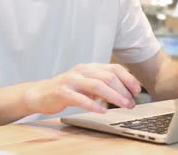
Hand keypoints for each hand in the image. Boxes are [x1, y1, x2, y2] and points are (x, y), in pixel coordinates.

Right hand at [27, 64, 141, 114]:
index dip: (128, 78)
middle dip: (123, 90)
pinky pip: (80, 98)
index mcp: (90, 67)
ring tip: (123, 105)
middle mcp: (82, 70)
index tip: (137, 90)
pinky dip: (93, 105)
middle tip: (131, 103)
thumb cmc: (67, 90)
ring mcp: (72, 80)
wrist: (40, 94)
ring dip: (113, 96)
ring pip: (97, 85)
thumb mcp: (86, 84)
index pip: (114, 68)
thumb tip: (125, 92)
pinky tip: (102, 111)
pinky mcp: (63, 92)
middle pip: (108, 77)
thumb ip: (102, 85)